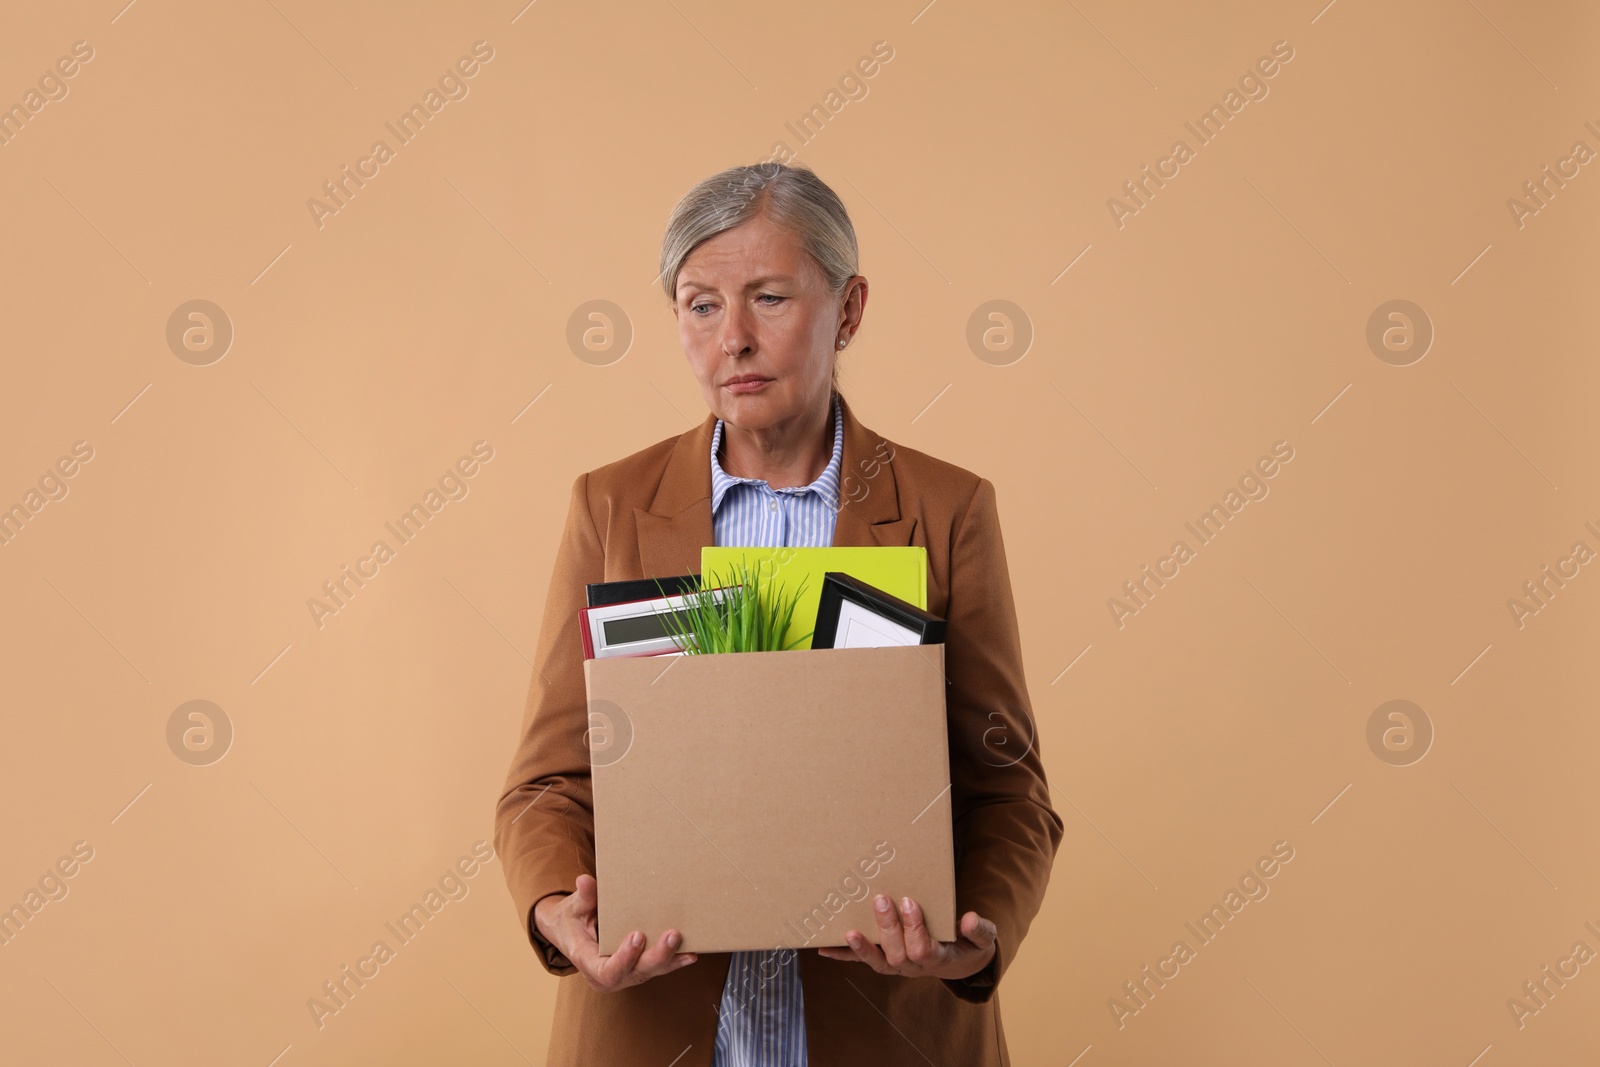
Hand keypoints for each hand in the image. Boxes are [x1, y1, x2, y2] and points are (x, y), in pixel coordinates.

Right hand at [532, 874, 697, 991]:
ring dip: (670, 958)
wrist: (571, 934)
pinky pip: (658, 967)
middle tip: (672, 935)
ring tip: (688, 945)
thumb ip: (583, 897)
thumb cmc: (571, 921)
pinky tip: (690, 954)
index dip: (624, 958)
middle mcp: (608, 976)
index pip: (607, 971)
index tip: (637, 936)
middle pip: (636, 972)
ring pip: (650, 971)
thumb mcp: (572, 908)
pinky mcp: (638, 969)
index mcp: (588, 963)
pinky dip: (675, 961)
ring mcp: (625, 974)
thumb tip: (585, 881)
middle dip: (656, 956)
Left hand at [817, 894, 996, 980]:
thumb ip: (980, 931)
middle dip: (888, 927)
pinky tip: (823, 947)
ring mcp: (897, 965)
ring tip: (849, 931)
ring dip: (862, 947)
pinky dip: (843, 955)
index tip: (910, 901)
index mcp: (938, 958)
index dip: (914, 927)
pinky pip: (862, 960)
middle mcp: (914, 966)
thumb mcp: (983, 939)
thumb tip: (970, 919)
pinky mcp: (885, 959)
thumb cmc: (970, 945)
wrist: (960, 962)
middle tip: (881, 899)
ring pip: (878, 961)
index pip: (922, 949)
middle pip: (897, 954)